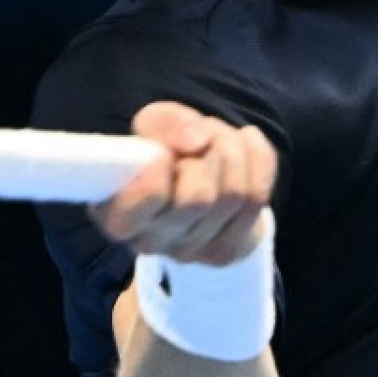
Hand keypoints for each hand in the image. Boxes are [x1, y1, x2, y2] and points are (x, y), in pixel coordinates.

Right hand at [90, 101, 275, 265]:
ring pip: (235, 195)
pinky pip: (258, 196)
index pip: (149, 197)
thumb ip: (164, 124)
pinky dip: (258, 158)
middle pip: (199, 197)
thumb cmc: (163, 155)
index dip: (163, 165)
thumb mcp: (150, 128)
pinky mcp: (229, 251)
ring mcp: (193, 252)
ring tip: (220, 138)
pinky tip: (245, 144)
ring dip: (233, 149)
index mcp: (119, 216)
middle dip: (209, 148)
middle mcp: (152, 242)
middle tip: (201, 136)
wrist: (194, 185)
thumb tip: (198, 140)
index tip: (165, 151)